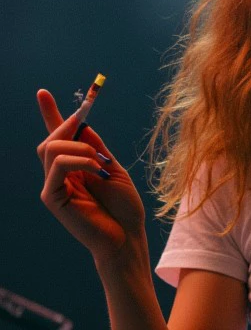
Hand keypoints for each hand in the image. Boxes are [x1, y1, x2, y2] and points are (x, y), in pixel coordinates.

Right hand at [36, 88, 146, 265]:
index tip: (43, 92)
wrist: (128, 237)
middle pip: (50, 140)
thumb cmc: (125, 209)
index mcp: (74, 168)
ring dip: (78, 147)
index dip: (50, 114)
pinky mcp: (53, 198)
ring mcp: (54, 187)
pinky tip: (95, 170)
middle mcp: (59, 176)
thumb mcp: (114, 170)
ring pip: (51, 149)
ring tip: (100, 162)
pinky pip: (57, 166)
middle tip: (85, 125)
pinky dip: (78, 161)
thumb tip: (81, 123)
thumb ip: (96, 148)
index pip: (57, 138)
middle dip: (66, 126)